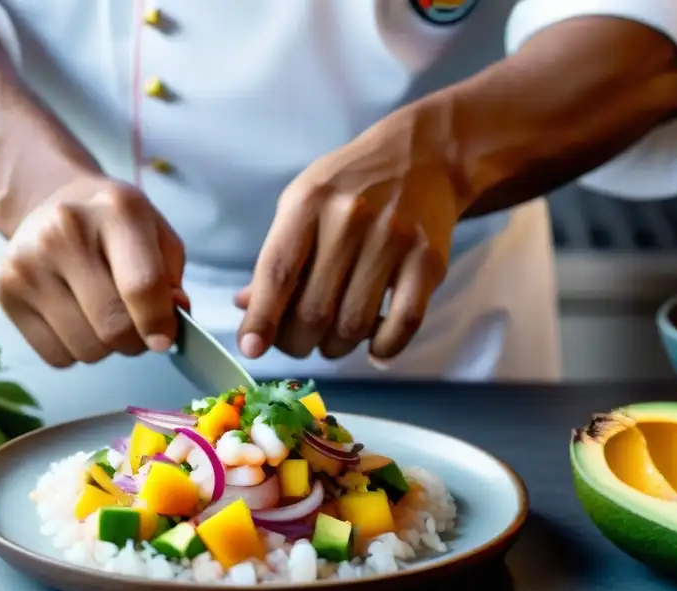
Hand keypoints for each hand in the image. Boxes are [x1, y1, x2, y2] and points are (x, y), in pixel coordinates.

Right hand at [0, 174, 187, 367]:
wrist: (55, 203)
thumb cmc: (115, 226)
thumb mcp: (157, 235)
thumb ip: (171, 280)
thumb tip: (166, 325)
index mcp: (116, 210)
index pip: (141, 286)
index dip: (159, 324)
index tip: (163, 339)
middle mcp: (64, 231)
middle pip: (112, 326)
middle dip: (135, 341)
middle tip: (136, 328)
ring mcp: (28, 263)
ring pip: (85, 349)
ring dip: (104, 347)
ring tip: (102, 317)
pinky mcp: (6, 292)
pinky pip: (56, 356)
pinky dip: (74, 351)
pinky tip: (75, 319)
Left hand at [236, 108, 462, 363]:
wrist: (425, 155)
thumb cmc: (350, 186)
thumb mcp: (302, 204)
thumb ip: (277, 256)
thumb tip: (247, 307)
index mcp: (309, 202)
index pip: (278, 272)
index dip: (262, 318)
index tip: (251, 348)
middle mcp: (351, 219)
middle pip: (314, 310)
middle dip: (298, 342)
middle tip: (298, 343)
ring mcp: (394, 239)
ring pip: (354, 324)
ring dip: (336, 348)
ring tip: (332, 341)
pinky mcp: (429, 259)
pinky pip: (403, 323)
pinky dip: (384, 347)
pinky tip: (374, 347)